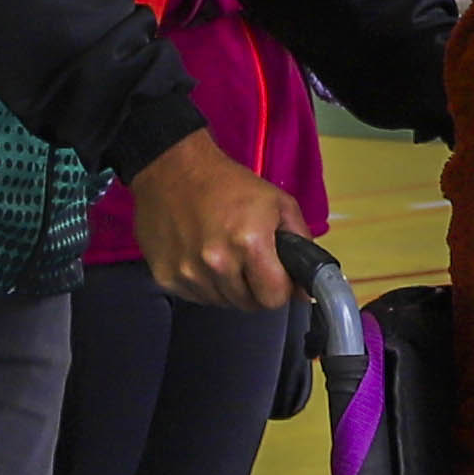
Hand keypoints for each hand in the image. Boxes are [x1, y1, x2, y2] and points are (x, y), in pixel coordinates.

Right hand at [129, 131, 297, 311]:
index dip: (279, 287)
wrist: (173, 170)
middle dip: (254, 287)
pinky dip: (203, 284)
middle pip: (248, 305)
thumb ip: (302, 246)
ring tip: (222, 253)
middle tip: (247, 259)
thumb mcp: (280, 204)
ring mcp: (188, 273)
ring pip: (222, 303)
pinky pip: (197, 297)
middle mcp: (217, 263)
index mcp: (249, 243)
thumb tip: (308, 290)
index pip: (274, 299)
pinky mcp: (166, 277)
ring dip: (228, 286)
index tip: (274, 273)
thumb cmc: (229, 184)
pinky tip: (200, 256)